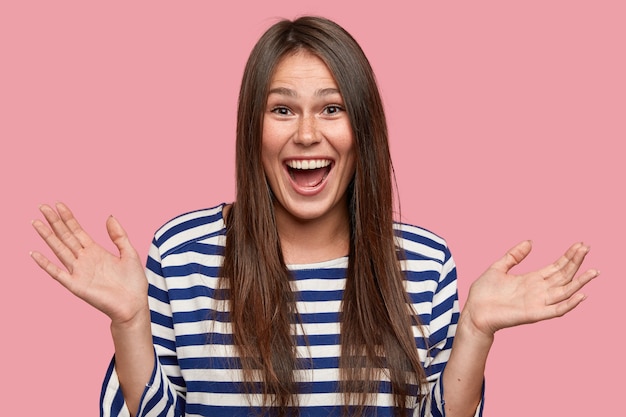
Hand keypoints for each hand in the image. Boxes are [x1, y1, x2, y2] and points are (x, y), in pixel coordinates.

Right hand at [31, 202, 148, 324]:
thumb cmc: (133, 282)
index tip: (58, 204)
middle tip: (42, 206)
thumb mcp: (129, 253)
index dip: (68, 218)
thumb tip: (109, 216)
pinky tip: (35, 253)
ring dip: (47, 237)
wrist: (134, 305)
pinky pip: (57, 273)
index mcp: (96, 251)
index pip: (77, 231)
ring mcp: (79, 271)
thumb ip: (119, 236)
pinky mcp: (76, 285)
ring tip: (36, 222)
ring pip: (59, 250)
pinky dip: (46, 264)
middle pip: (66, 237)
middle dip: (54, 222)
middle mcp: (84, 260)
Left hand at [462, 240, 598, 337]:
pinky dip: (569, 304)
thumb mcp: (498, 267)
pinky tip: (581, 295)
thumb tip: (530, 241)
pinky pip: (556, 310)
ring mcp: (538, 302)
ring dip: (580, 282)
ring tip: (594, 271)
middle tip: (588, 248)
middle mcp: (538, 290)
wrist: (473, 312)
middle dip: (576, 262)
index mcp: (531, 280)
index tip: (580, 245)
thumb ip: (514, 255)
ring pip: (565, 292)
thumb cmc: (483, 293)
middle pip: (563, 275)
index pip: (556, 267)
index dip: (568, 256)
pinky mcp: (534, 314)